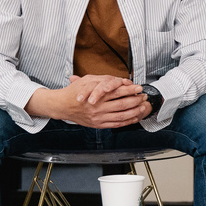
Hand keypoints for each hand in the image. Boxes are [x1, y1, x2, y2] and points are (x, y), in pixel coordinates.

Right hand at [26, 75, 148, 127]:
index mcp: (97, 95)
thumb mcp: (87, 80)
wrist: (62, 106)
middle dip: (136, 100)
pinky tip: (134, 118)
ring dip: (134, 112)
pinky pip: (116, 124)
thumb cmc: (74, 92)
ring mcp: (99, 118)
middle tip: (144, 97)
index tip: (139, 88)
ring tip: (142, 107)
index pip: (118, 92)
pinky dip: (127, 121)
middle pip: (122, 104)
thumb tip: (119, 80)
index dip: (131, 90)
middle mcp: (99, 107)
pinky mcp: (98, 125)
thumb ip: (103, 80)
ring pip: (121, 115)